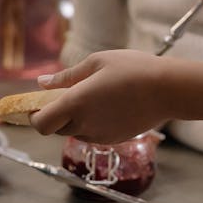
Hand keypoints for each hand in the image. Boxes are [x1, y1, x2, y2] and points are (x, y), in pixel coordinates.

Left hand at [31, 50, 171, 142]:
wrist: (168, 90)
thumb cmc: (132, 69)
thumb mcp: (96, 63)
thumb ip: (66, 76)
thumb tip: (42, 82)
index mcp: (76, 104)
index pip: (41, 124)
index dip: (34, 116)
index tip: (37, 103)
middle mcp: (85, 124)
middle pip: (56, 129)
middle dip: (54, 114)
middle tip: (65, 93)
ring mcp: (100, 135)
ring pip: (74, 131)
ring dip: (73, 119)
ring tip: (92, 95)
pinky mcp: (114, 140)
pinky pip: (92, 134)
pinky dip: (90, 123)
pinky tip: (107, 104)